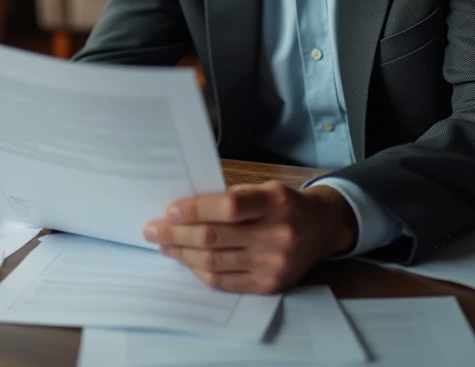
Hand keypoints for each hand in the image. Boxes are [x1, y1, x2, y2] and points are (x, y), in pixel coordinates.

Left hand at [142, 181, 357, 293]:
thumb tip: (183, 210)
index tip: (170, 209)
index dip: (195, 209)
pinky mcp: (269, 285)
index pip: (228, 206)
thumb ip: (231, 199)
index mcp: (275, 202)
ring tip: (164, 245)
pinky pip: (225, 281)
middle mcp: (277, 234)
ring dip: (183, 253)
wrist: (322, 229)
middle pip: (215, 237)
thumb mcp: (265, 190)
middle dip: (177, 233)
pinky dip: (201, 271)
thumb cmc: (284, 205)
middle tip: (152, 229)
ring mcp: (274, 264)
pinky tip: (187, 261)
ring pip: (215, 261)